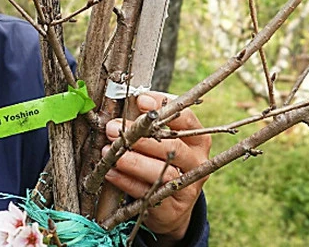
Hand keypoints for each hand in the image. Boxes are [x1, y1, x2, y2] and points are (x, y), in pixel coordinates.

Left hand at [104, 92, 210, 241]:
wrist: (172, 208)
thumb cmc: (162, 162)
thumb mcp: (162, 141)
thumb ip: (150, 121)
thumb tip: (133, 100)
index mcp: (199, 140)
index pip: (186, 118)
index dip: (163, 108)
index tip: (140, 101)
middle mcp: (198, 162)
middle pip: (173, 146)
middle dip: (140, 135)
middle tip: (112, 129)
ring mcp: (189, 187)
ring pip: (163, 171)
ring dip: (133, 160)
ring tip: (109, 151)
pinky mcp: (173, 209)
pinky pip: (149, 193)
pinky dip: (126, 182)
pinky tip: (110, 172)